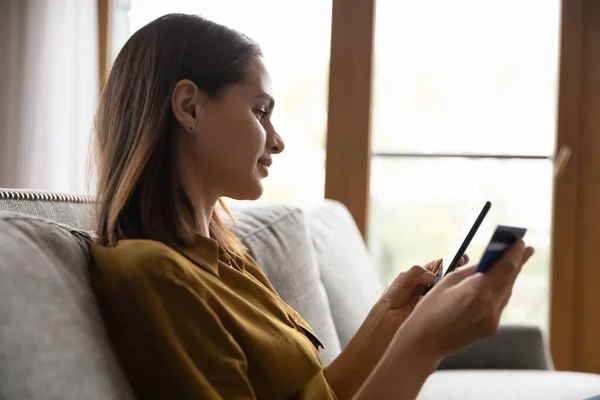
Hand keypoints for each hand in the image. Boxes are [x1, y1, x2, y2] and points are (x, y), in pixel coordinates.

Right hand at [396, 240, 534, 360]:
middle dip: (517, 262)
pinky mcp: (491, 329)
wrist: (424, 342)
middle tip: (525, 249)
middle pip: (510, 279)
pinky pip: (500, 304)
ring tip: (514, 263)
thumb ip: (470, 271)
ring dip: (509, 277)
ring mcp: (492, 319)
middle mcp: (489, 306)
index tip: (521, 241)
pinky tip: (499, 284)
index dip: (515, 253)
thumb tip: (486, 263)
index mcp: (476, 291)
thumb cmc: (429, 309)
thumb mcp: (446, 283)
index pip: (505, 267)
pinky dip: (500, 291)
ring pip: (506, 292)